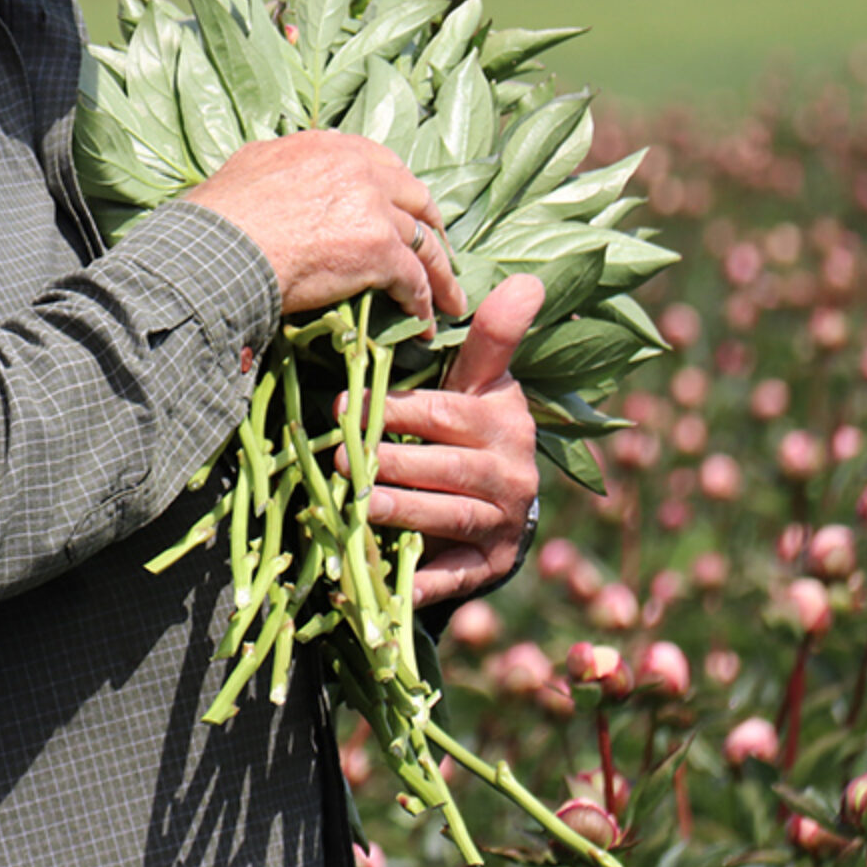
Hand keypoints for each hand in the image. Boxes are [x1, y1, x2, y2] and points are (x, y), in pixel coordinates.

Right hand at [181, 131, 466, 324]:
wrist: (221, 248)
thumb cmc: (219, 215)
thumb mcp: (250, 166)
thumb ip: (280, 164)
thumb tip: (278, 173)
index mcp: (328, 147)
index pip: (381, 162)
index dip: (397, 189)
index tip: (404, 208)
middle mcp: (359, 170)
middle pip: (416, 197)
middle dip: (431, 225)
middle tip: (437, 250)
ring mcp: (373, 210)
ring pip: (424, 242)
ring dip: (440, 272)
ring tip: (449, 298)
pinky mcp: (379, 251)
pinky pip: (415, 280)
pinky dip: (423, 303)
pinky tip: (423, 322)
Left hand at [357, 274, 542, 607]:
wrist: (504, 497)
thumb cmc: (474, 423)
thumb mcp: (482, 378)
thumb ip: (494, 334)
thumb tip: (529, 279)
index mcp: (503, 421)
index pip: (444, 413)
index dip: (393, 409)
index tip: (344, 406)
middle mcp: (511, 472)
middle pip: (442, 468)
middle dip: (387, 463)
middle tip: (337, 460)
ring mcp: (503, 521)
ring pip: (445, 516)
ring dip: (398, 513)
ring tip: (356, 507)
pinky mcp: (492, 564)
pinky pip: (455, 576)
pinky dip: (422, 583)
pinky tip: (389, 587)